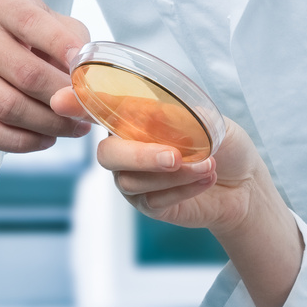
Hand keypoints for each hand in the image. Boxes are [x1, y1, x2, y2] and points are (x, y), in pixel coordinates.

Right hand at [0, 0, 90, 171]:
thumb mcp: (50, 25)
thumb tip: (90, 77)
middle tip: (88, 113)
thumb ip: (74, 42)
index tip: (88, 72)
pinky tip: (46, 138)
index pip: (33, 23)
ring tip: (74, 128)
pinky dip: (24, 142)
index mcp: (1, 6)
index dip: (64, 48)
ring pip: (9, 108)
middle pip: (26, 74)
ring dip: (50, 125)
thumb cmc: (24, 40)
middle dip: (64, 99)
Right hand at [91, 116, 266, 234]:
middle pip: (108, 153)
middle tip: (175, 156)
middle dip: (140, 155)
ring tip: (209, 166)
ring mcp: (133, 179)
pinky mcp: (148, 205)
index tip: (61, 101)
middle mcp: (125, 147)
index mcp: (133, 117)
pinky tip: (207, 177)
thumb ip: (175, 114)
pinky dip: (183, 188)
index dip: (75, 103)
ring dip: (173, 174)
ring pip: (130, 180)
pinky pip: (153, 199)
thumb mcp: (205, 119)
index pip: (98, 107)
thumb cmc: (222, 143)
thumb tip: (149, 111)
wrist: (245, 182)